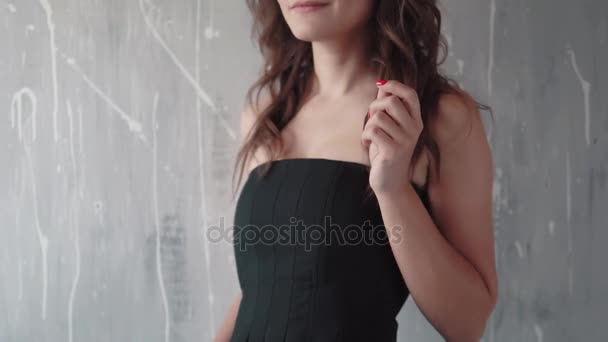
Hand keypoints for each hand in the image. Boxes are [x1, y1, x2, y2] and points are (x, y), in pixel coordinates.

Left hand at [361, 80, 422, 195]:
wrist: (390, 181)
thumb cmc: (386, 150)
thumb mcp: (390, 126)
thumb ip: (387, 106)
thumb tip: (382, 84)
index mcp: (416, 121)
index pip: (411, 94)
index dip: (395, 85)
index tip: (381, 86)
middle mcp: (414, 129)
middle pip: (391, 101)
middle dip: (375, 106)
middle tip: (370, 118)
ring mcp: (405, 140)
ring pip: (379, 117)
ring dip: (368, 125)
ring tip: (370, 135)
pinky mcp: (393, 151)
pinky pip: (373, 131)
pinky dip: (365, 136)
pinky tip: (368, 143)